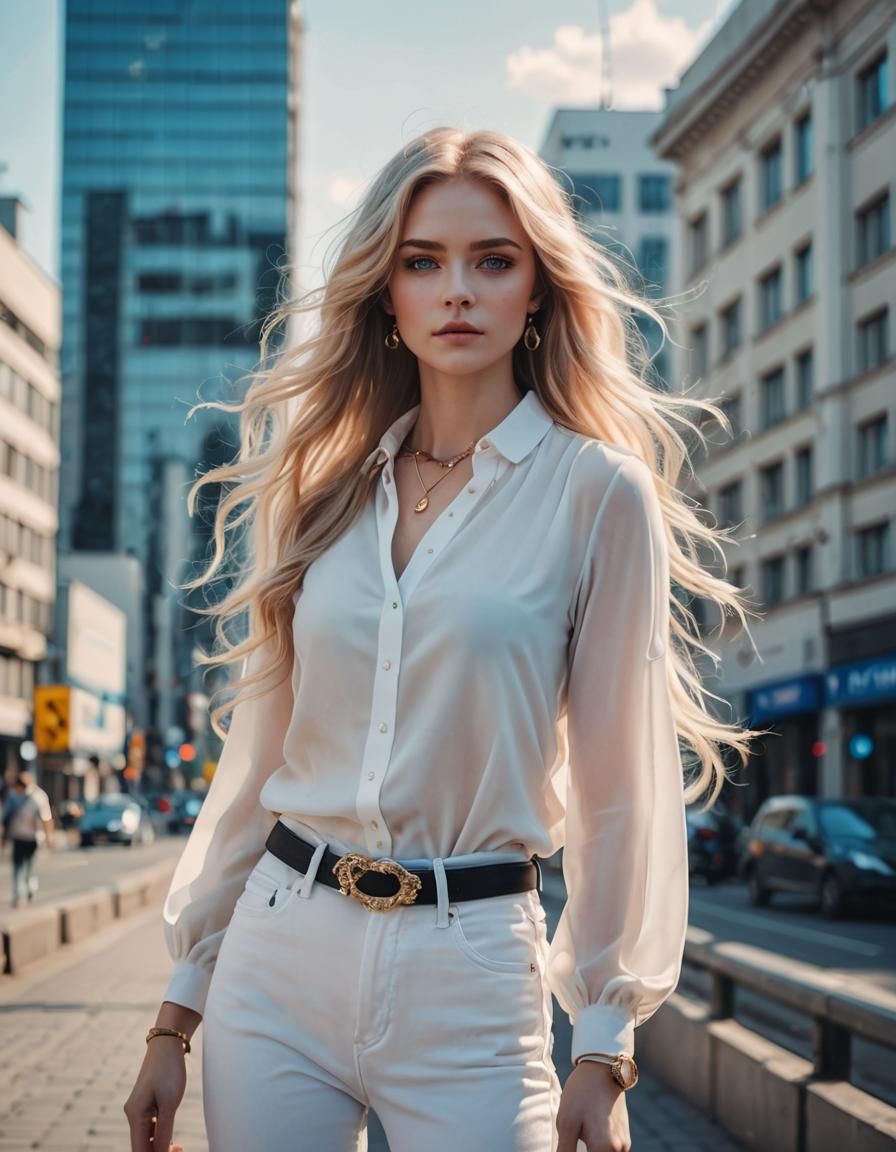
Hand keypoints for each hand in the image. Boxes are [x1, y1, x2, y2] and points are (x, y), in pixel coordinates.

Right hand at [123, 1036, 187, 1151]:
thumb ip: (164, 1130)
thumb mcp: (170, 1102)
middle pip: (142, 1147)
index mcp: (135, 1116)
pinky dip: (160, 1137)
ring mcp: (139, 1110)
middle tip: (180, 1151)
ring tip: (179, 1149)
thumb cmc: (169, 1070)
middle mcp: (133, 1115)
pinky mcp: (147, 1105)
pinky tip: (173, 1141)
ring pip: (146, 1139)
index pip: (140, 1150)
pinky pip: (150, 1129)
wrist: (167, 1044)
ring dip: (160, 1147)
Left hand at [556, 1060, 631, 1151]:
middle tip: (569, 1145)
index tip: (567, 1148)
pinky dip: (599, 1150)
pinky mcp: (624, 1137)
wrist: (602, 1069)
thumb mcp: (566, 1123)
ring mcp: (624, 1144)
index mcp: (604, 1149)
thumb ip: (564, 1151)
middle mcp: (619, 1151)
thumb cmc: (581, 1094)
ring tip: (577, 1138)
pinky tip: (587, 1138)